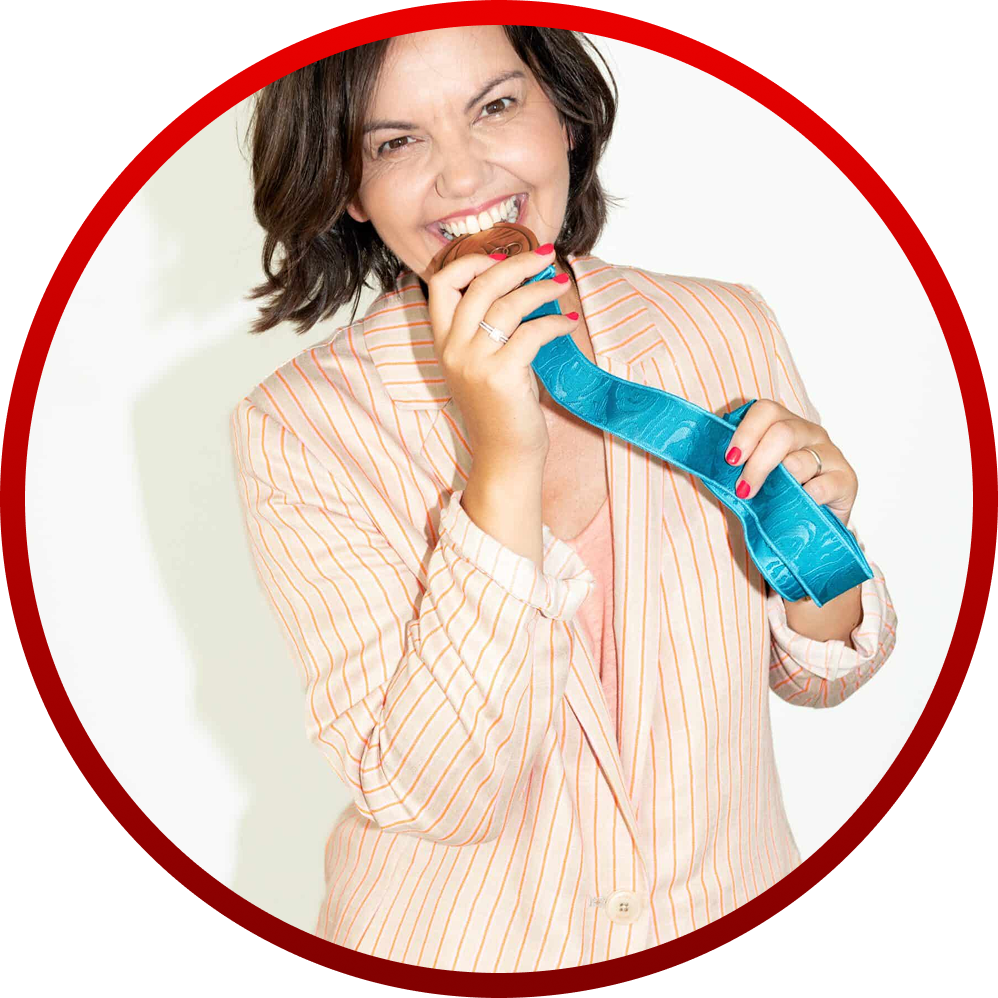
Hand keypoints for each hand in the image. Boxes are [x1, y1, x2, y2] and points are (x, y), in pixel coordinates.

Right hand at [426, 244, 578, 465]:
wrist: (504, 457)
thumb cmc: (501, 410)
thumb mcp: (483, 364)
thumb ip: (489, 328)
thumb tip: (523, 284)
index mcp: (443, 343)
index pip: (440, 283)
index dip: (471, 261)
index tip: (503, 257)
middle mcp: (453, 349)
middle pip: (478, 284)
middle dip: (515, 263)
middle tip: (544, 257)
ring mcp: (474, 363)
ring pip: (507, 304)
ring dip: (540, 288)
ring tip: (561, 284)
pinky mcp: (501, 376)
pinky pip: (532, 332)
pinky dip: (555, 321)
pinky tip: (568, 322)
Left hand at [723, 399, 857, 527]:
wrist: (809, 525)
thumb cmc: (775, 495)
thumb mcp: (752, 474)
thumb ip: (735, 462)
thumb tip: (703, 457)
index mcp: (784, 424)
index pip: (765, 410)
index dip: (745, 433)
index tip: (730, 460)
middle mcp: (809, 433)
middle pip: (782, 433)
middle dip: (757, 464)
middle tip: (743, 489)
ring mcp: (831, 454)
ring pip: (800, 461)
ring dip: (779, 485)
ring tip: (769, 503)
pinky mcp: (846, 479)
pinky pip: (822, 486)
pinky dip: (804, 498)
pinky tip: (796, 507)